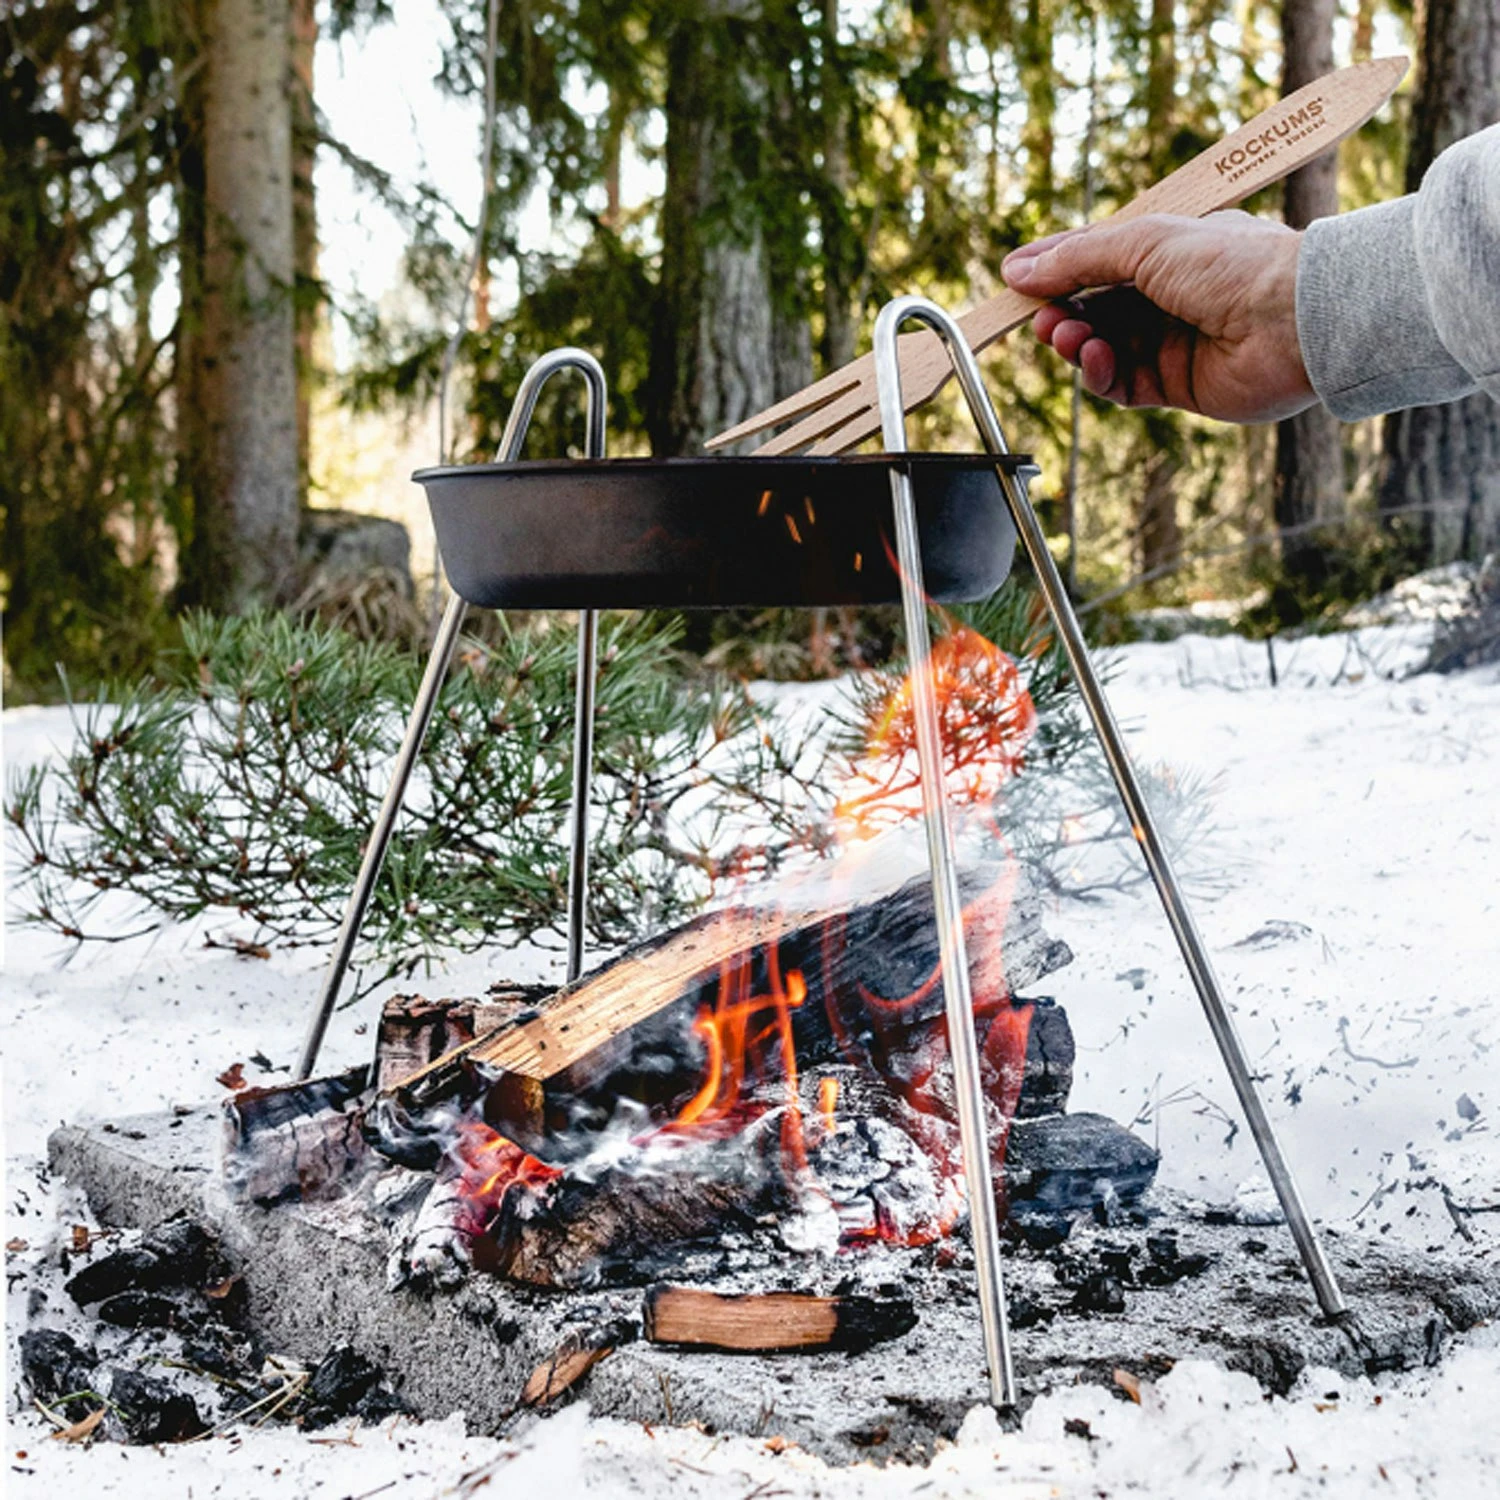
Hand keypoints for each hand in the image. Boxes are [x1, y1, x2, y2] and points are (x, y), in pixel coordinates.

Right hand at [1001, 211, 1315, 423]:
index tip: (1017, 280)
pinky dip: (1100, 373)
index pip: (1099, 260)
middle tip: (1040, 317)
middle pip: (1094, 309)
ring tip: (1063, 335)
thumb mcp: (1145, 241)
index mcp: (1169, 250)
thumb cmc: (1235, 264)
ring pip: (1102, 349)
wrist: (1293, 318)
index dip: (1058, 270)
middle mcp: (1170, 296)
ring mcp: (1172, 343)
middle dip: (1061, 312)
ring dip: (1076, 343)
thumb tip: (1018, 269)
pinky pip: (1122, 384)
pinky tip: (1092, 358)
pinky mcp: (1177, 386)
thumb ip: (1079, 257)